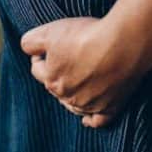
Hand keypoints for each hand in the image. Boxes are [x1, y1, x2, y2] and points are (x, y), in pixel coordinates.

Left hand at [19, 16, 145, 127]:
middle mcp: (68, 97)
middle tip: (69, 56)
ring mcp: (90, 104)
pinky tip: (87, 119)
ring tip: (77, 80)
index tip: (50, 44)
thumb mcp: (50, 32)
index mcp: (51, 80)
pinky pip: (98, 120)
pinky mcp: (111, 107)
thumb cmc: (87, 36)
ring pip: (73, 104)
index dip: (41, 55)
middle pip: (55, 87)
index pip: (37, 69)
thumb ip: (30, 42)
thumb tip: (27, 48)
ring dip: (72, 94)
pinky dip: (91, 119)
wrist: (124, 43)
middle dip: (58, 73)